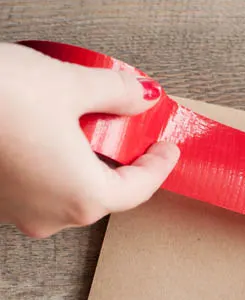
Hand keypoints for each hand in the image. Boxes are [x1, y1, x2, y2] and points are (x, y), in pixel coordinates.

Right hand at [0, 43, 179, 237]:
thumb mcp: (71, 85)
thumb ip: (117, 93)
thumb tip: (143, 96)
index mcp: (82, 196)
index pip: (139, 190)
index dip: (159, 167)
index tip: (168, 148)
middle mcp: (52, 214)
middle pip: (107, 194)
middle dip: (127, 165)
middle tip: (139, 136)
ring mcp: (20, 211)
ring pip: (72, 191)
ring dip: (91, 164)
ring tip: (98, 131)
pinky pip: (42, 188)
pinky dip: (60, 166)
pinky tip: (56, 136)